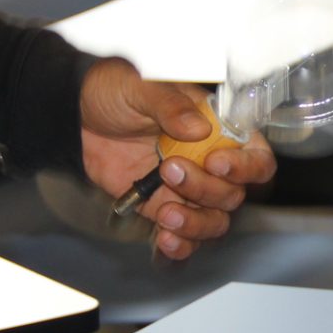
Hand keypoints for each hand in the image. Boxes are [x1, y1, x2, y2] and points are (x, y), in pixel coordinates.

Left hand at [79, 59, 277, 258]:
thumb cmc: (115, 93)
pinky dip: (180, 245)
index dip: (245, 166)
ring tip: (165, 214)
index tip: (215, 163)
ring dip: (195, 223)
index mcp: (217, 129)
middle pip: (234, 194)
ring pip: (215, 221)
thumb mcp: (140, 86)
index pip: (255, 155)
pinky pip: (186, 237)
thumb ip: (169, 104)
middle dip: (204, 189)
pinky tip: (165, 239)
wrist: (76, 118)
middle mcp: (211, 163)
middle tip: (168, 170)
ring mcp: (189, 190)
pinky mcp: (165, 209)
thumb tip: (197, 128)